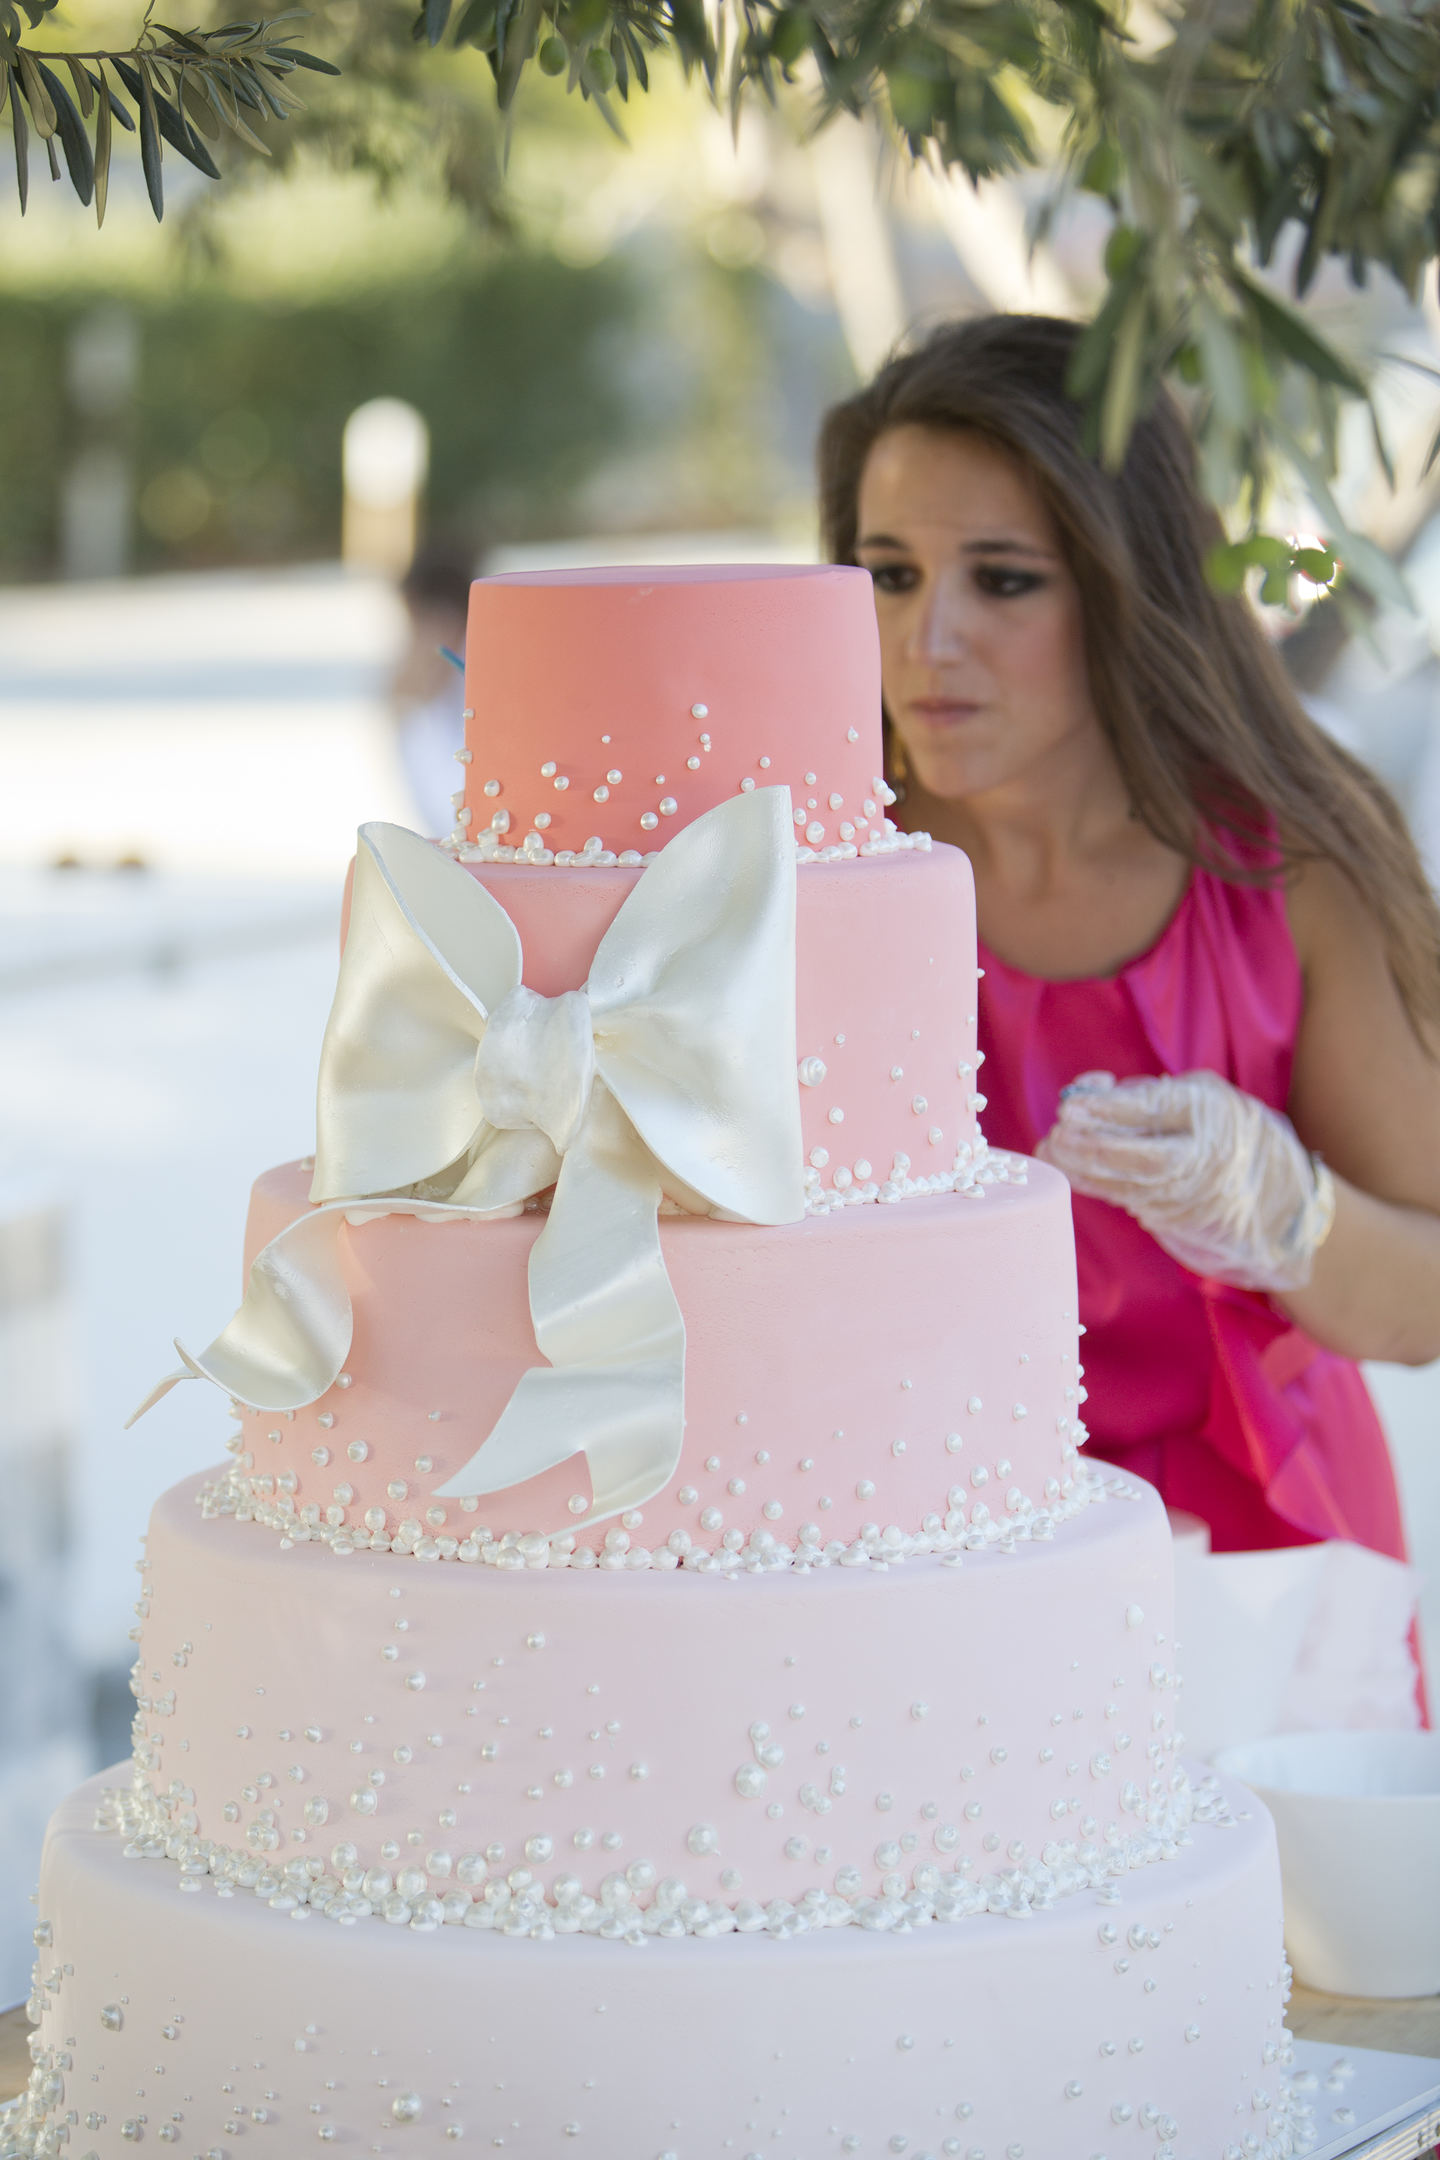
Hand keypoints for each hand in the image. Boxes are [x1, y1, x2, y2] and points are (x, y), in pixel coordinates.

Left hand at [1037, 1069, 1335, 1292]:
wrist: (1278, 1202)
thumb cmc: (1230, 1134)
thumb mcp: (1203, 1098)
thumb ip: (1151, 1094)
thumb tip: (1089, 1092)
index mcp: (1213, 1115)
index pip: (1156, 1110)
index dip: (1110, 1108)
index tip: (1073, 1105)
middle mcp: (1203, 1158)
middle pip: (1140, 1154)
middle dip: (1092, 1143)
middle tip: (1059, 1129)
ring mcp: (1187, 1195)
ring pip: (1126, 1183)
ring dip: (1082, 1167)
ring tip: (1052, 1147)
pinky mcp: (1170, 1218)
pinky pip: (1124, 1198)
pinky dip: (1091, 1182)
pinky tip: (1066, 1167)